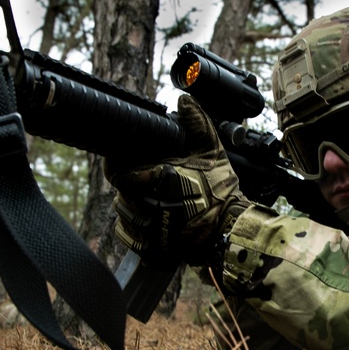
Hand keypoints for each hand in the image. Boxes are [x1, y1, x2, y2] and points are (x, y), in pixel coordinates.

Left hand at [109, 95, 247, 265]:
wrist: (232, 231)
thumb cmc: (222, 193)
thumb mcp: (213, 153)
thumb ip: (198, 124)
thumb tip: (185, 100)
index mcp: (161, 180)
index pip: (119, 173)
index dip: (116, 165)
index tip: (119, 161)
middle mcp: (151, 207)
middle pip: (120, 192)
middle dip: (129, 184)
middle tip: (144, 179)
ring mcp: (150, 231)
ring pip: (123, 213)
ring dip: (131, 204)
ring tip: (150, 198)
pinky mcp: (151, 249)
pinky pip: (128, 236)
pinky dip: (133, 227)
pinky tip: (149, 218)